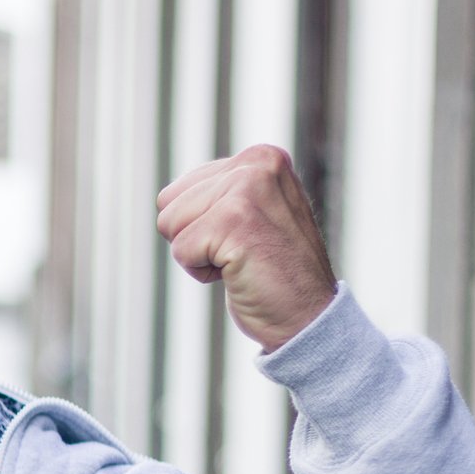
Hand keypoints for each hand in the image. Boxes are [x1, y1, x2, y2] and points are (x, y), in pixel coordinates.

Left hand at [156, 144, 338, 353]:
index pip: (177, 191)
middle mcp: (255, 164)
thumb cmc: (274, 272)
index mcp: (259, 157)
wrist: (308, 316)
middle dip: (194, 239)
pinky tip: (239, 272)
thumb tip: (165, 196)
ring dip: (198, 255)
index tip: (242, 238)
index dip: (198, 226)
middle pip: (168, 205)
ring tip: (240, 260)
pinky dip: (202, 273)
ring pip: (169, 225)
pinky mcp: (235, 220)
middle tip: (241, 253)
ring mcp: (247, 189)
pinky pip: (181, 251)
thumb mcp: (253, 214)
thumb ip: (219, 193)